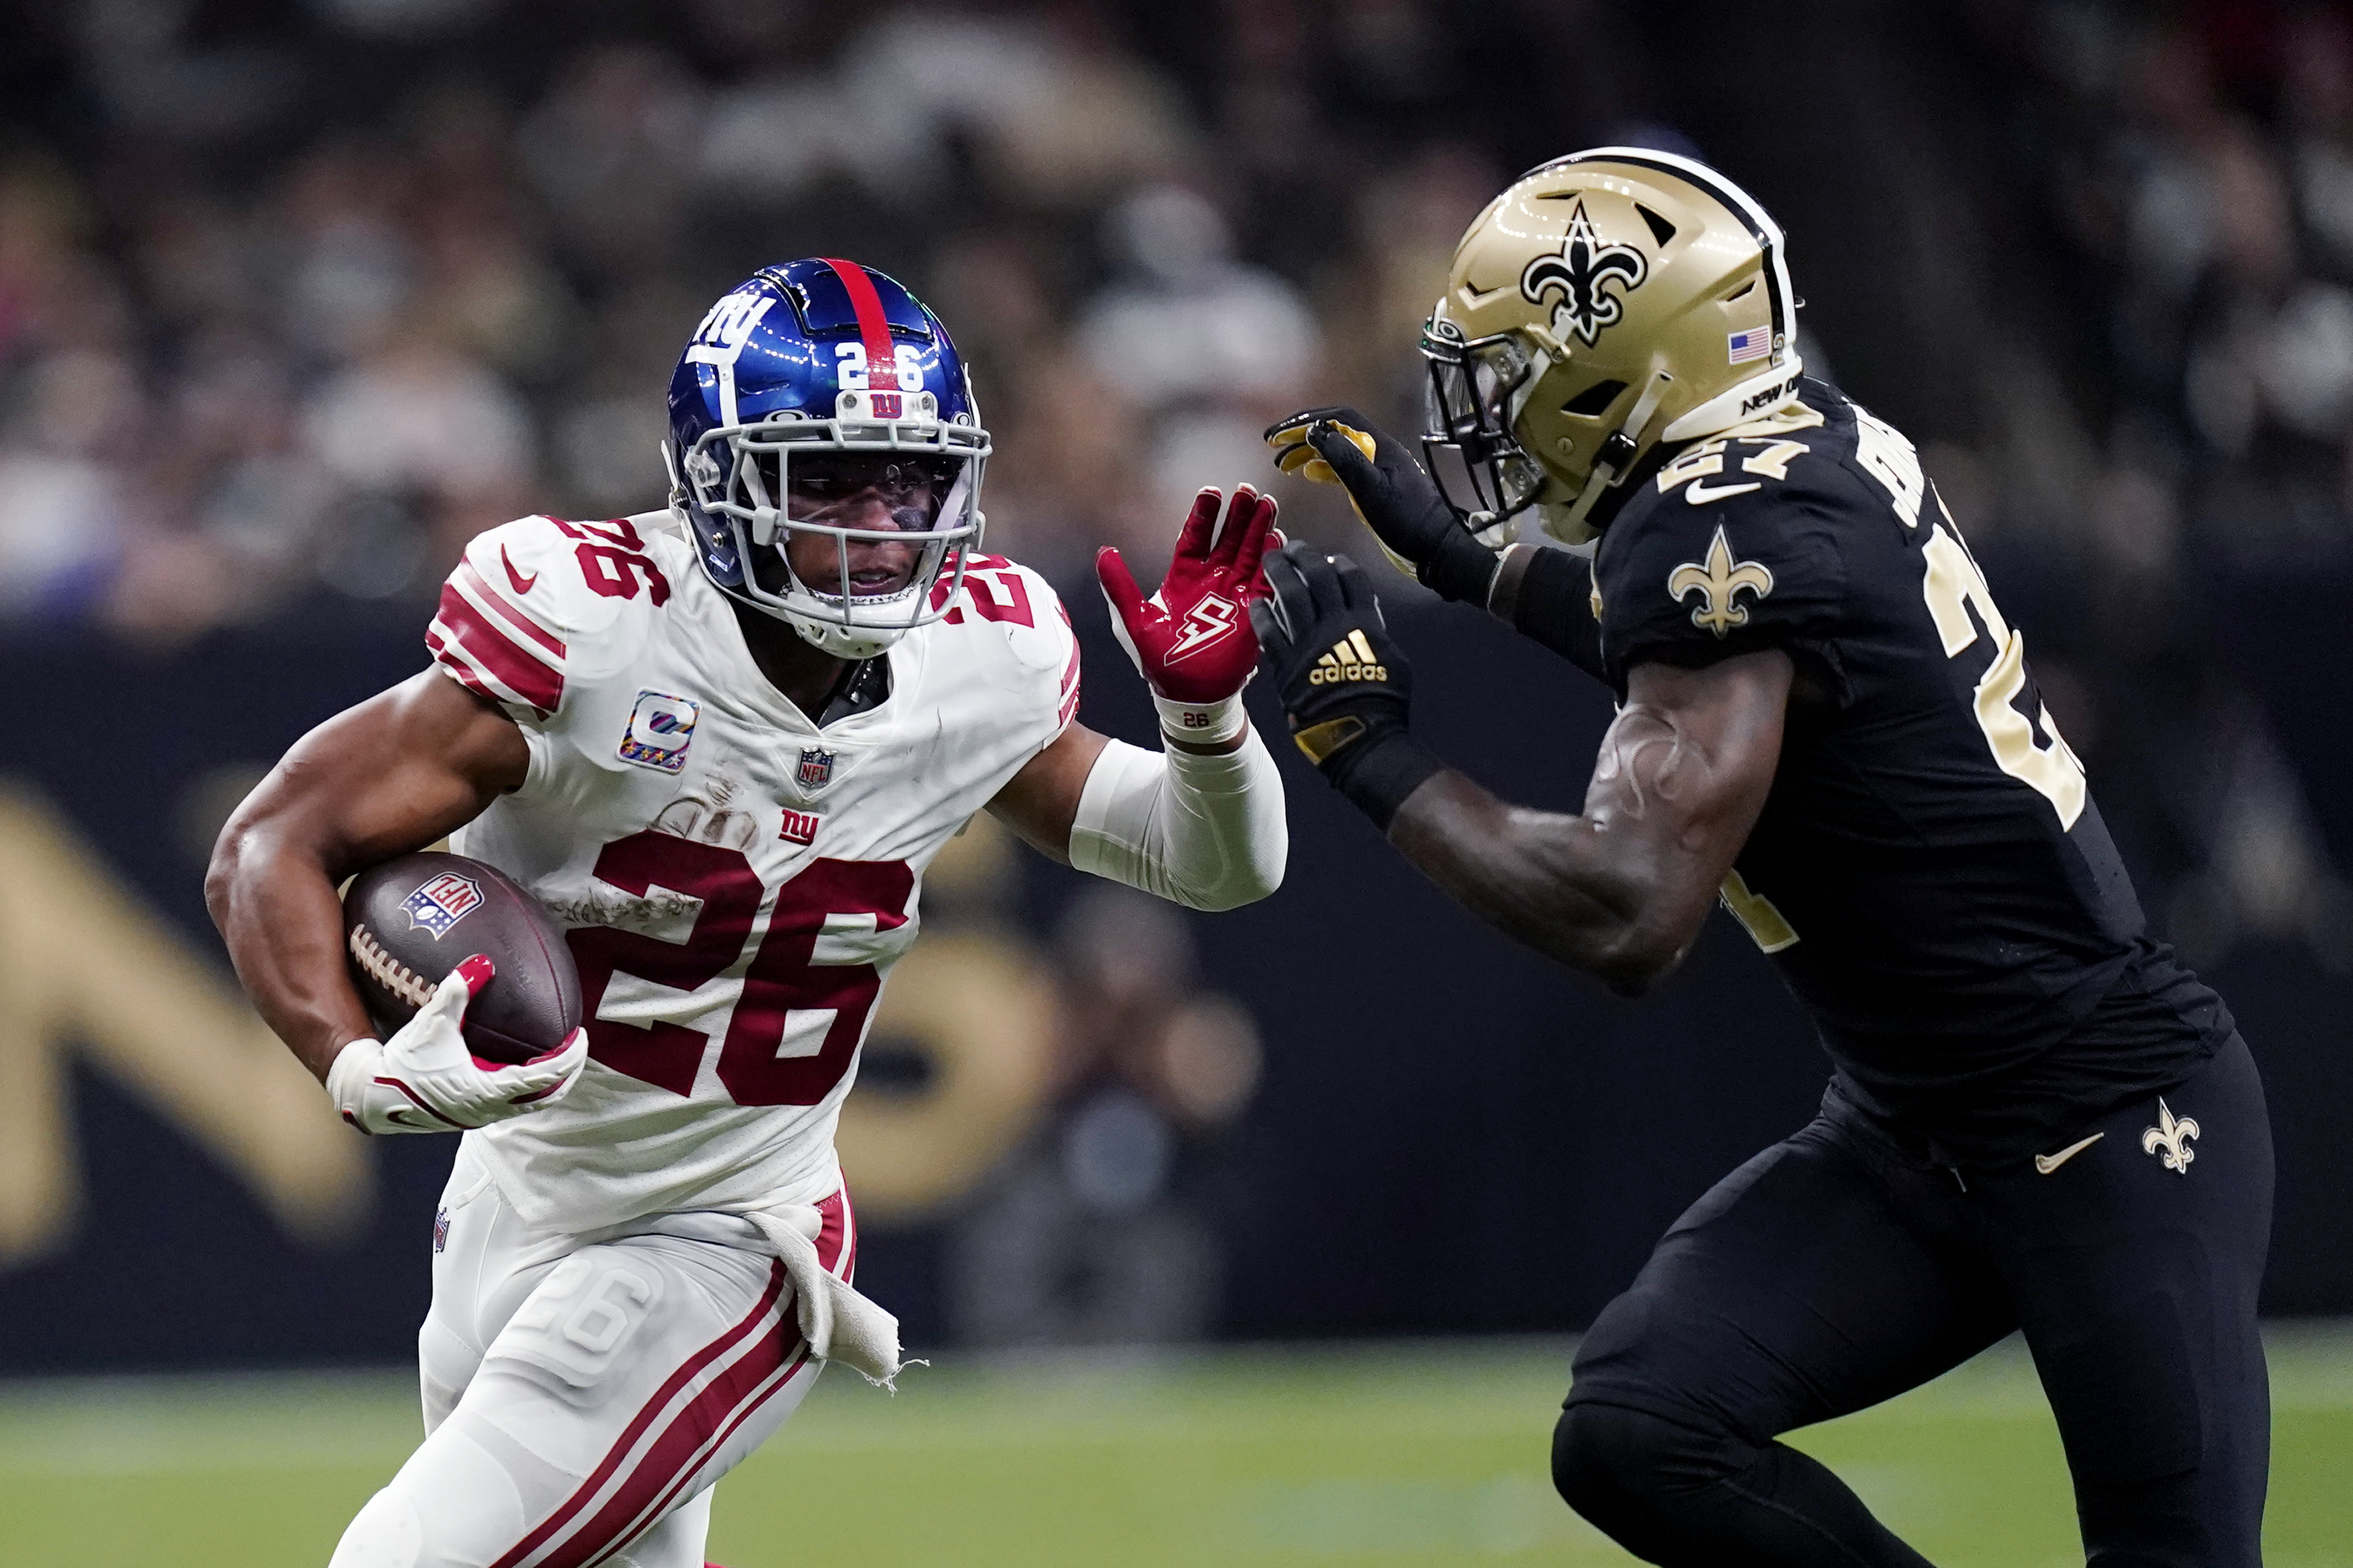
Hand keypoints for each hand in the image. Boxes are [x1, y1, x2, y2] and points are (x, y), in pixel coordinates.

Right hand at [327, 955, 587, 1134]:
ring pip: (530, 1105)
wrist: (372, 1095)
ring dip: (549, 1084)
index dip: (570, 1057)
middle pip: (547, 1097)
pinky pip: (511, 1104)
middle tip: (578, 1047)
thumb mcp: (433, 1022)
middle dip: (568, 1073)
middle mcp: (489, 1109)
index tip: (582, 1036)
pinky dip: (527, 1088)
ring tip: (559, 1058)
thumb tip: (481, 961)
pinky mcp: (468, 1115)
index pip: (546, 1076)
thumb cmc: (404, 1060)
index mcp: (489, 1090)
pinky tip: (522, 1067)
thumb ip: (457, 989)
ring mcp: (480, 1115)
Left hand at [1098, 485, 1279, 742]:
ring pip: (1250, 553)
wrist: (1187, 695)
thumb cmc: (1158, 661)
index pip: (1195, 536)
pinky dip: (1272, 563)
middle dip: (1238, 514)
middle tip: (1247, 489)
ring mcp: (1234, 594)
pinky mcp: (1252, 612)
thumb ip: (1119, 586)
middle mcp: (1212, 580)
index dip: (1204, 513)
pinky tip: (1278, 541)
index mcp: (1184, 576)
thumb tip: (1103, 552)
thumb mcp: (1134, 620)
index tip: (1212, 490)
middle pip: (1228, 538)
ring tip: (1267, 504)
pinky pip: (1265, 583)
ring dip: (1259, 530)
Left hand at [1253, 543, 1435, 826]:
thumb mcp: (1391, 659)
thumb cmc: (1382, 702)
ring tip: (1270, 559)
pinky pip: (1270, 632)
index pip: (1351, 578)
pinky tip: (1255, 602)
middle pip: (1318, 577)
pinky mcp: (1287, 664)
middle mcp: (1335, 626)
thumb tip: (1367, 614)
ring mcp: (1309, 643)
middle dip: (1304, 556)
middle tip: (1292, 547)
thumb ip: (1375, 633)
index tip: (1329, 559)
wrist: (1359, 734)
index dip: (1338, 563)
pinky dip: (1262, 614)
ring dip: (1279, 573)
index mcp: (1364, 623)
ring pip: (1291, 595)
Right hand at [1265, 405, 1500, 604]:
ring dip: (1308, 452)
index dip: (1305, 421)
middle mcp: (1377, 451)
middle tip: (1272, 445)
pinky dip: (1323, 467)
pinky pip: (1345, 467)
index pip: (1336, 419)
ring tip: (1283, 463)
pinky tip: (1309, 474)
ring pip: (1337, 449)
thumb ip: (1343, 459)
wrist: (1436, 546)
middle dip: (1301, 435)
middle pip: (1334, 431)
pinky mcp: (1377, 485)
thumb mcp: (1371, 490)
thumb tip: (1316, 431)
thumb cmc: (1408, 520)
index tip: (1278, 434)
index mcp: (1378, 446)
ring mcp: (1377, 468)